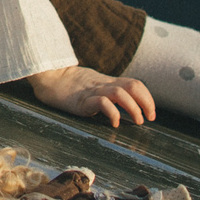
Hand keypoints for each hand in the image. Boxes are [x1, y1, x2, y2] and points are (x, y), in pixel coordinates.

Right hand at [25, 66, 157, 128]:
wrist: (49, 77)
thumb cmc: (70, 85)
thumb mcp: (93, 84)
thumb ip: (107, 91)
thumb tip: (125, 103)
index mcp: (107, 82)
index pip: (135, 84)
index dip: (147, 97)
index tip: (151, 112)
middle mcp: (103, 85)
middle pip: (132, 86)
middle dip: (146, 102)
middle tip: (149, 118)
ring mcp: (92, 92)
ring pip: (119, 94)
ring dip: (133, 108)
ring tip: (137, 121)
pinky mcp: (81, 101)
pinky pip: (101, 103)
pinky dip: (113, 113)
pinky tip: (115, 123)